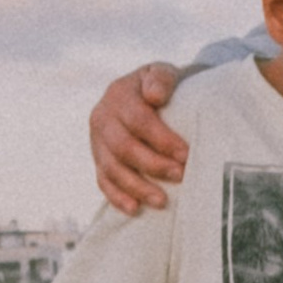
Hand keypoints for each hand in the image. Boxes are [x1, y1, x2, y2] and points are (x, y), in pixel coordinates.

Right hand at [90, 64, 188, 216]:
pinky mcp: (99, 160)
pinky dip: (117, 197)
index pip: (138, 120)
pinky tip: (135, 209)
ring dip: (137, 187)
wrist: (151, 95)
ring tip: (162, 201)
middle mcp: (102, 117)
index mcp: (119, 94)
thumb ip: (161, 78)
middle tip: (180, 176)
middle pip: (123, 147)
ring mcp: (97, 140)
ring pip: (112, 168)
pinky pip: (103, 181)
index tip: (186, 154)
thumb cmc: (164, 87)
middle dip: (152, 165)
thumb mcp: (164, 73)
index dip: (161, 139)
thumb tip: (154, 96)